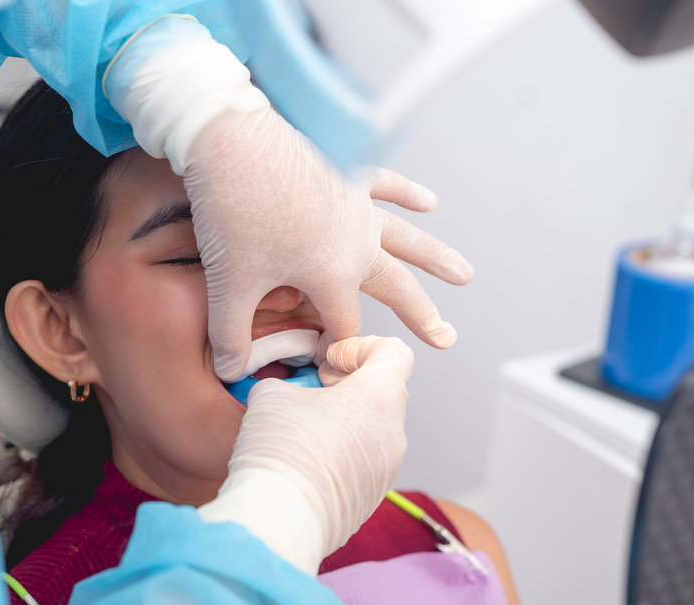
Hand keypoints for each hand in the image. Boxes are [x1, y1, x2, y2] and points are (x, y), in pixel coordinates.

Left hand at [185, 106, 472, 380]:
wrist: (234, 141)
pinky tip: (430, 203)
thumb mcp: (229, 284)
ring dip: (436, 258)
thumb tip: (227, 373)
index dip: (336, 347)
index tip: (328, 362)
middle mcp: (357, 244)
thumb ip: (229, 335)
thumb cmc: (235, 216)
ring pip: (405, 238)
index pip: (343, 325)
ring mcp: (356, 207)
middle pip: (394, 287)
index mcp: (333, 276)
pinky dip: (406, 194)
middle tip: (447, 339)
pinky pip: (385, 185)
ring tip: (465, 275)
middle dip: (421, 315)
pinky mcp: (345, 174)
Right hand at [199, 336, 413, 572]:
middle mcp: (393, 433)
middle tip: (312, 396)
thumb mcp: (271, 395)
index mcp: (378, 398)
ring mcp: (386, 470)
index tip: (328, 363)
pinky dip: (339, 458)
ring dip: (342, 425)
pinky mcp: (371, 500)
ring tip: (302, 434)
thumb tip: (288, 394)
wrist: (280, 521)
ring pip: (371, 432)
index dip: (360, 348)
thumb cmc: (281, 452)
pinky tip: (304, 467)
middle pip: (382, 394)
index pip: (395, 353)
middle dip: (347, 389)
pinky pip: (362, 465)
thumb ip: (288, 383)